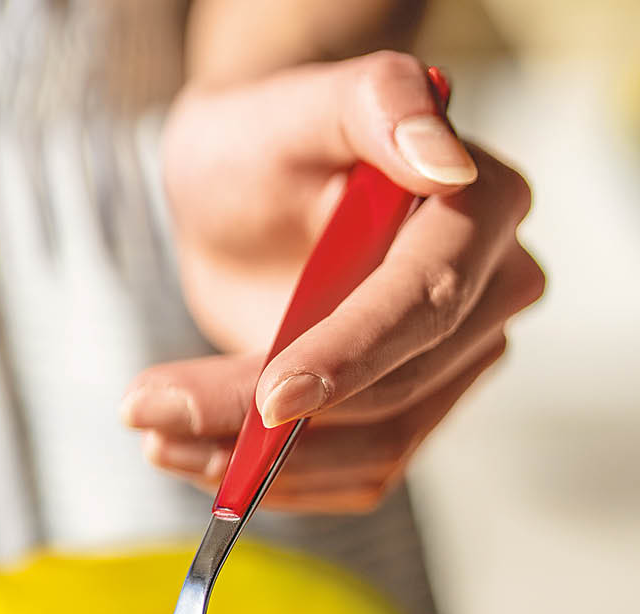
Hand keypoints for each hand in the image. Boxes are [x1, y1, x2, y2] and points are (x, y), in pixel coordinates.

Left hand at [123, 52, 544, 511]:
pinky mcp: (406, 412)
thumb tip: (446, 161)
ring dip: (260, 465)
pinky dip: (276, 482)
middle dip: (267, 421)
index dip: (349, 356)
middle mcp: (486, 293)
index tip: (269, 400)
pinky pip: (354, 475)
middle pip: (390, 390)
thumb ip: (374, 105)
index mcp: (480, 207)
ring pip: (370, 448)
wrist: (240, 199)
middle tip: (152, 411)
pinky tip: (197, 456)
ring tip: (156, 436)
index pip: (423, 300)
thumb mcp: (297, 106)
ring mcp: (451, 363)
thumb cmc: (262, 144)